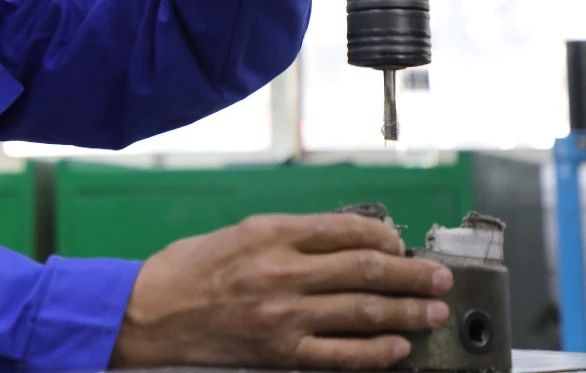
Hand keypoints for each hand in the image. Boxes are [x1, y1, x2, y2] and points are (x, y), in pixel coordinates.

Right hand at [109, 213, 453, 369]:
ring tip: (433, 311)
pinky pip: (341, 354)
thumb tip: (339, 245)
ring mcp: (283, 315)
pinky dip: (375, 351)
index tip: (400, 244)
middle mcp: (281, 270)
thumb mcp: (235, 234)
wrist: (146, 314)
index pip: (344, 230)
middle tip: (439, 277)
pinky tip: (397, 348)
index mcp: (269, 233)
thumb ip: (285, 239)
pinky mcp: (279, 352)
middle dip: (411, 275)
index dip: (383, 238)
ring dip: (406, 311)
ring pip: (362, 311)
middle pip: (364, 270)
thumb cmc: (185, 270)